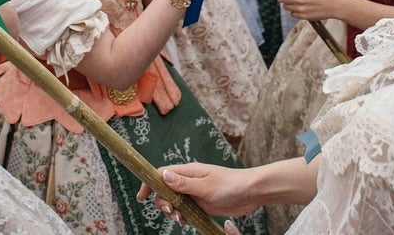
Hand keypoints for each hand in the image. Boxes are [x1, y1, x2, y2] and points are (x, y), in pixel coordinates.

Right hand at [137, 163, 262, 221]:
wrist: (252, 192)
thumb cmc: (231, 184)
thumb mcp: (206, 185)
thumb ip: (184, 183)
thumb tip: (162, 175)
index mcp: (188, 171)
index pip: (162, 174)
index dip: (149, 183)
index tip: (142, 196)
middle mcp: (189, 181)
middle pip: (165, 190)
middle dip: (163, 202)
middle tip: (171, 212)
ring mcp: (195, 193)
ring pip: (174, 201)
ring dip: (172, 211)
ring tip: (179, 219)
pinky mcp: (202, 204)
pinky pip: (186, 210)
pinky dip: (182, 216)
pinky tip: (185, 222)